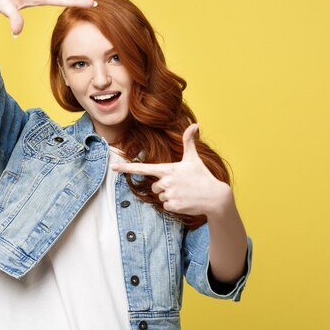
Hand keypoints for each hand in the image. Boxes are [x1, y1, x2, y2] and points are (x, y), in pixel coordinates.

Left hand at [111, 123, 231, 217]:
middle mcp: (166, 181)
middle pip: (154, 186)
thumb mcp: (194, 158)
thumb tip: (195, 124)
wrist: (215, 197)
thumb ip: (189, 141)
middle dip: (164, 187)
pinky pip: (165, 206)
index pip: (143, 168)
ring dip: (169, 196)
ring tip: (183, 192)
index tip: (113, 168)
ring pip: (160, 197)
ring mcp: (170, 194)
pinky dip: (174, 205)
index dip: (127, 168)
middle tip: (179, 185)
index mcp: (168, 169)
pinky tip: (185, 201)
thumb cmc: (202, 176)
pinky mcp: (174, 206)